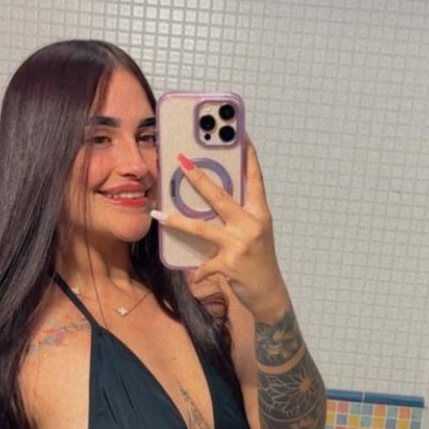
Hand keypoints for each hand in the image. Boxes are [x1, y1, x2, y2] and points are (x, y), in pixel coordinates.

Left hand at [153, 141, 288, 316]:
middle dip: (199, 178)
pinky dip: (198, 271)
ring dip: (178, 222)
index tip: (241, 136)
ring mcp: (240, 244)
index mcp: (260, 214)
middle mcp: (252, 225)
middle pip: (221, 197)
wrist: (269, 293)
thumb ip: (238, 216)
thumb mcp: (255, 234)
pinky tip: (192, 275)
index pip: (255, 180)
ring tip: (160, 215)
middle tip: (183, 161)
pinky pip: (204, 265)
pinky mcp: (230, 264)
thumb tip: (211, 199)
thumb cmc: (258, 260)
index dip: (248, 158)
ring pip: (202, 228)